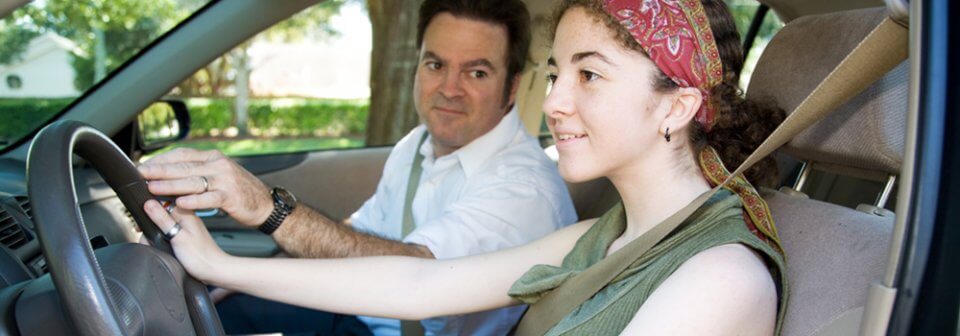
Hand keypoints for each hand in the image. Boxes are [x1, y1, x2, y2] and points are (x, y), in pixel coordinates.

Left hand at [138, 148, 271, 226]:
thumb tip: (170, 175)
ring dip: (171, 185)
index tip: (143, 166)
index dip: (161, 160)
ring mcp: (226, 180)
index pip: (182, 154)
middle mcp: (218, 165)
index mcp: (213, 157)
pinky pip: (209, 198)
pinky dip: (194, 201)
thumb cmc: (240, 191)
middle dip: (160, 170)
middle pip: (184, 166)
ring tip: (153, 188)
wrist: (266, 204)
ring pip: (193, 182)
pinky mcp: (231, 196)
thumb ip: (198, 173)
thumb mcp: (219, 175)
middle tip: (141, 174)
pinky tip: (180, 203)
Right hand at [143, 199, 228, 282]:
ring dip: (155, 233)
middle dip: (150, 225)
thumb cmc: (200, 257)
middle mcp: (186, 217)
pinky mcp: (185, 236)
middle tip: (146, 238)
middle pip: (161, 213)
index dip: (148, 210)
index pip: (161, 201)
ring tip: (152, 244)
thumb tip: (148, 203)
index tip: (141, 223)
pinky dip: (162, 239)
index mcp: (186, 212)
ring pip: (163, 224)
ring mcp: (186, 226)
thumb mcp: (178, 237)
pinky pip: (169, 232)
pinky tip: (162, 247)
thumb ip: (162, 220)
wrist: (214, 271)